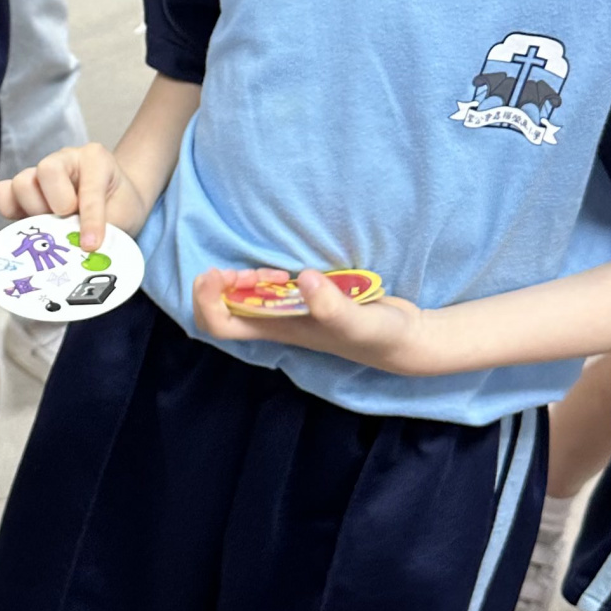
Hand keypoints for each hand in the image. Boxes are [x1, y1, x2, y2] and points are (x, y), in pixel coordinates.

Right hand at [0, 142, 144, 252]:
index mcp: (94, 159)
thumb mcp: (125, 217)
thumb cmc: (120, 206)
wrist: (117, 203)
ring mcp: (40, 174)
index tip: (91, 244)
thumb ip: (106, 230)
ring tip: (51, 228)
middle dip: (56, 206)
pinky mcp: (23, 192)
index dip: (90, 218)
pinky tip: (27, 226)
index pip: (88, 188)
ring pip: (22, 183)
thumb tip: (83, 253)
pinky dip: (11, 212)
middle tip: (67, 226)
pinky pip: (3, 195)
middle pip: (45, 171)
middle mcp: (63, 160)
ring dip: (34, 212)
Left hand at [191, 266, 432, 372]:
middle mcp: (276, 324)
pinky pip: (266, 290)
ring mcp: (288, 313)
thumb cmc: (379, 336)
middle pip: (222, 310)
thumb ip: (333, 306)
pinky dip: (264, 277)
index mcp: (278, 332)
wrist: (403, 339)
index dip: (207, 300)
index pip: (220, 326)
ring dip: (243, 280)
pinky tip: (283, 272)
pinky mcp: (302, 301)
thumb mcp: (359, 322)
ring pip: (242, 299)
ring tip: (270, 272)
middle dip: (221, 286)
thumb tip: (305, 279)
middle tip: (249, 271)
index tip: (218, 274)